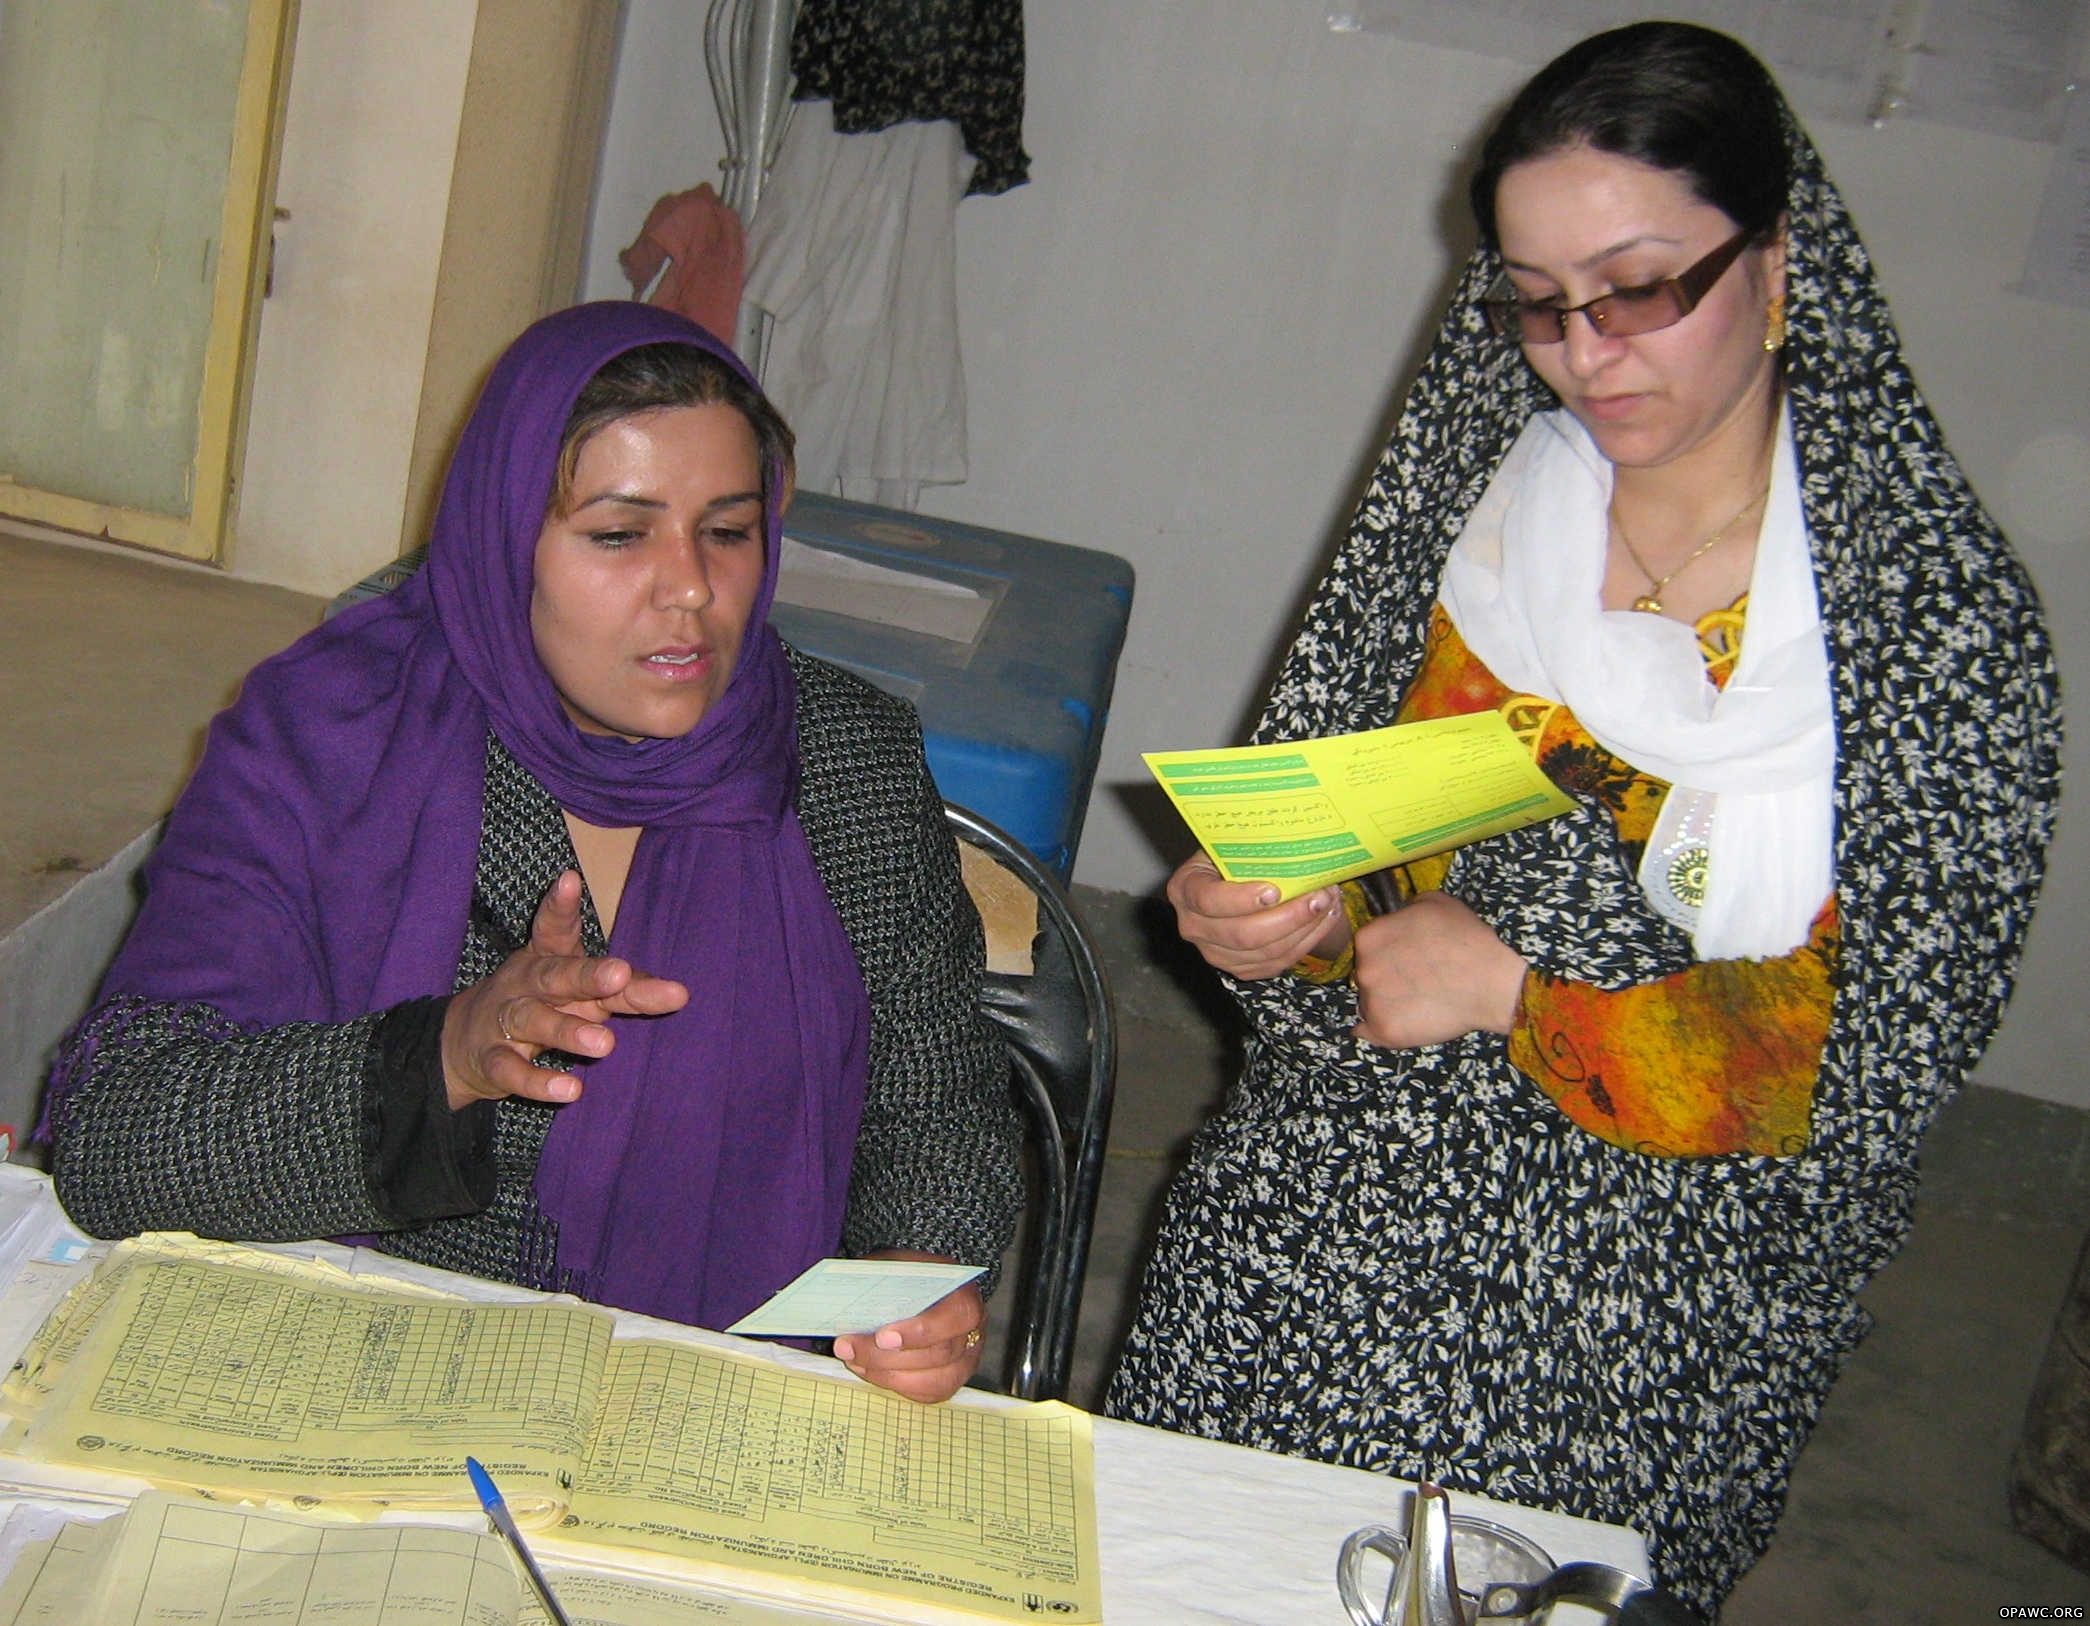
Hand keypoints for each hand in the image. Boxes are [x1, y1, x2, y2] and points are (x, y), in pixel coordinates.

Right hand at [440, 870, 688, 1111]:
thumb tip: (680, 993)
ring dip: (569, 1032)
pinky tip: (569, 1091)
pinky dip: (539, 1082)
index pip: (555, 928)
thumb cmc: (544, 1004)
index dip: (560, 906)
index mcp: (548, 958)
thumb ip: (630, 990)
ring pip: (534, 1021)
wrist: (466, 1042)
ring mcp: (506, 1020)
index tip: (569, 878)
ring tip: (606, 1044)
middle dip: (586, 974)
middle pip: (554, 974)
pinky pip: (514, 1071)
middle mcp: (526, 983)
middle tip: (619, 974)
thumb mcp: (582, 991)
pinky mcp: (493, 1060)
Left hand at [832, 1249, 985, 1403]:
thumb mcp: (896, 1265)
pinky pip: (928, 1394)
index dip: (920, 1331)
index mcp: (965, 1296)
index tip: (882, 1337)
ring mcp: (966, 1360)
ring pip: (934, 1381)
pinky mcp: (952, 1380)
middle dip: (888, 1357)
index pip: (955, 1317)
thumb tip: (848, 1297)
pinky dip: (896, 1386)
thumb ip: (880, 1278)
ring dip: (887, 1375)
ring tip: (854, 1360)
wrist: (922, 1289)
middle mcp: (973, 1331)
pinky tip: (869, 1371)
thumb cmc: (908, 1277)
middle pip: (939, 1354)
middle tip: (848, 1348)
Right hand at [1168, 850, 1346, 980]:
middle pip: (1243, 934)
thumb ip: (1249, 843)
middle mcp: (1192, 926)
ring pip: (1266, 953)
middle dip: (1288, 917)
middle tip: (1320, 896)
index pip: (1209, 900)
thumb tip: (1289, 830)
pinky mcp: (1239, 969)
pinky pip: (1277, 963)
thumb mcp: (1232, 843)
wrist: (1234, 882)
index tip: (1275, 890)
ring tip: (1328, 904)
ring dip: (1304, 929)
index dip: (1242, 899)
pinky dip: (1306, 942)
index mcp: (1185, 889)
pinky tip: (1323, 920)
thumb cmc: (1235, 856)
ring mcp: (1215, 953)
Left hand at [1351, 890, 1527, 1048]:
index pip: (1366, 947)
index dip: (1386, 952)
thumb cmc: (1466, 938)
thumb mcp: (1434, 903)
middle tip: (1414, 980)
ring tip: (1417, 1002)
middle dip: (1384, 977)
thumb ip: (1405, 910)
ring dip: (1384, 1003)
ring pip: (1368, 1004)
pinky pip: (1368, 1033)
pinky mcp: (1385, 1031)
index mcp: (1369, 937)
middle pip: (1365, 975)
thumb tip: (1398, 919)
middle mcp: (1363, 970)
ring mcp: (1372, 1003)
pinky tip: (1397, 1023)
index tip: (1405, 958)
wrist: (1490, 982)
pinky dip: (1377, 1030)